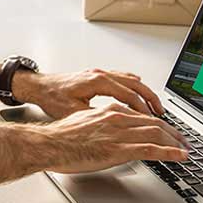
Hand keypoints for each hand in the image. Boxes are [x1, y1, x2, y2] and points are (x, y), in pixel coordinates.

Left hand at [14, 67, 165, 118]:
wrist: (38, 86)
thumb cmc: (52, 98)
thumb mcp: (75, 113)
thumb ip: (97, 118)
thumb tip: (114, 129)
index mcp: (98, 82)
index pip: (130, 95)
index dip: (144, 110)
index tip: (155, 122)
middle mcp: (101, 74)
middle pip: (136, 85)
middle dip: (152, 100)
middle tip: (164, 115)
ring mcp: (100, 73)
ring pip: (131, 81)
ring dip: (145, 94)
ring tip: (156, 108)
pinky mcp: (97, 77)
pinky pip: (122, 79)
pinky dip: (134, 88)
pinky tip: (139, 95)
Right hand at [43, 102, 188, 173]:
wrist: (50, 143)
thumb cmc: (61, 136)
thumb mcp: (84, 123)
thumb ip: (100, 125)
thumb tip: (108, 133)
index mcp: (109, 111)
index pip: (141, 115)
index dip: (158, 122)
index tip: (166, 129)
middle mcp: (117, 117)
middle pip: (154, 122)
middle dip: (172, 131)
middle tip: (184, 139)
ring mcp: (119, 133)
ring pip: (156, 133)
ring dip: (175, 141)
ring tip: (185, 149)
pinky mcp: (119, 149)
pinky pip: (152, 149)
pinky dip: (170, 152)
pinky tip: (179, 156)